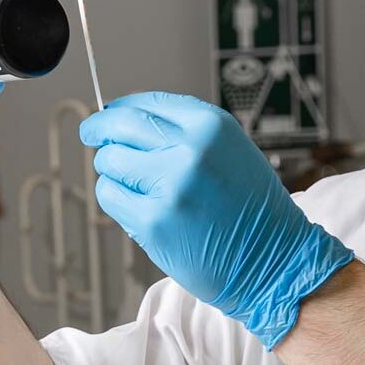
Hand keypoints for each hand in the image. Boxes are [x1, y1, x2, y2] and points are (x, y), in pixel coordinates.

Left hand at [80, 92, 353, 348]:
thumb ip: (184, 133)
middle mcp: (190, 150)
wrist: (273, 261)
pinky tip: (142, 210)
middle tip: (91, 134)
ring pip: (109, 162)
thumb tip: (127, 121)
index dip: (119, 108)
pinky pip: (110, 196)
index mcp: (211, 126)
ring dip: (115, 173)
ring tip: (140, 188)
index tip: (107, 115)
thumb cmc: (253, 211)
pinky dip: (117, 201)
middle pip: (119, 126)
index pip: (146, 103)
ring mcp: (170, 186)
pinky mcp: (153, 221)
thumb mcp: (230, 150)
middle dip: (99, 130)